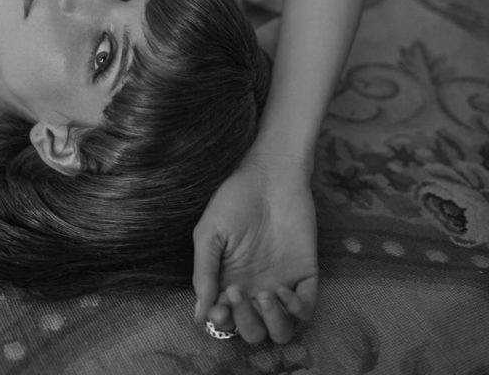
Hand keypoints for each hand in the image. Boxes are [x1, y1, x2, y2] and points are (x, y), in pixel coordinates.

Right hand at [193, 153, 317, 344]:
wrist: (269, 174)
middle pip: (254, 332)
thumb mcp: (209, 233)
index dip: (223, 323)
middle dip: (245, 322)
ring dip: (272, 322)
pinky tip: (283, 290)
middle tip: (239, 292)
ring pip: (282, 330)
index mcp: (230, 282)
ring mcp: (282, 284)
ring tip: (264, 295)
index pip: (227, 320)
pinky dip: (296, 310)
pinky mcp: (305, 275)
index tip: (219, 309)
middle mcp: (255, 289)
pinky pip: (306, 309)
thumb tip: (198, 316)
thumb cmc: (234, 199)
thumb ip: (204, 273)